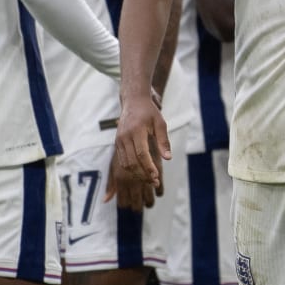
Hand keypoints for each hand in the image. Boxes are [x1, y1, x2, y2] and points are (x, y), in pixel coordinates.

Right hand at [108, 90, 169, 208]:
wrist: (133, 101)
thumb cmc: (149, 112)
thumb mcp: (160, 123)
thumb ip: (164, 141)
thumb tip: (168, 158)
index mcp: (136, 130)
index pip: (142, 154)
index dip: (148, 167)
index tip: (156, 177)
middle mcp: (125, 136)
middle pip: (132, 162)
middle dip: (143, 174)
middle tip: (154, 182)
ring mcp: (119, 140)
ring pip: (125, 164)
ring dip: (137, 174)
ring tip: (149, 179)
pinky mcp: (117, 143)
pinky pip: (122, 160)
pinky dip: (131, 169)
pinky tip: (141, 172)